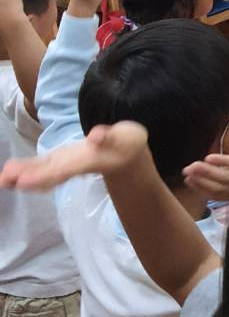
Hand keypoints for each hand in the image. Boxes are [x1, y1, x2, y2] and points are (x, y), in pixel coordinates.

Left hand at [0, 120, 148, 191]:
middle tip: (4, 180)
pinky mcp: (61, 160)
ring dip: (21, 176)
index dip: (42, 175)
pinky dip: (25, 170)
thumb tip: (95, 136)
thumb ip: (109, 136)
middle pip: (46, 175)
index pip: (61, 170)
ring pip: (41, 172)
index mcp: (86, 160)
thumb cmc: (128, 144)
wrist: (128, 157)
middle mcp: (72, 166)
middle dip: (26, 178)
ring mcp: (65, 164)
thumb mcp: (126, 136)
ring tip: (2, 178)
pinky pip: (41, 167)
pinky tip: (10, 170)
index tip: (23, 181)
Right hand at [182, 141, 228, 199]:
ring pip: (225, 177)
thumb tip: (205, 175)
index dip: (201, 189)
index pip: (218, 195)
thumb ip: (228, 175)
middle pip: (220, 188)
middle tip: (185, 172)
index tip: (187, 181)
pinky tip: (208, 158)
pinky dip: (221, 162)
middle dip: (200, 180)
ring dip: (206, 172)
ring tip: (192, 165)